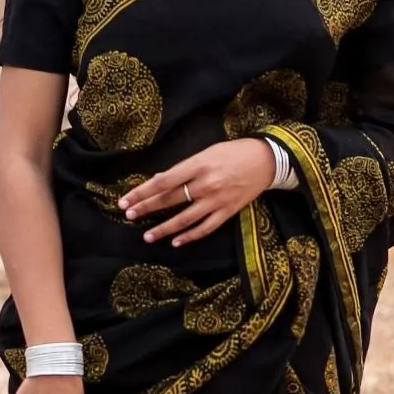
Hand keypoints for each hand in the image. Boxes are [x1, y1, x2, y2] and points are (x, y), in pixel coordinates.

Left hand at [120, 138, 276, 249]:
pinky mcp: (227, 212)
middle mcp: (206, 184)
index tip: (126, 200)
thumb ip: (184, 168)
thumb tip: (159, 181)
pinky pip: (205, 228)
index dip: (142, 192)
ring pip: (184, 219)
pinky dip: (189, 236)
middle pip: (169, 199)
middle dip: (146, 208)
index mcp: (198, 165)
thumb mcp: (206, 152)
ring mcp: (217, 201)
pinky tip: (175, 241)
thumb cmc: (234, 152)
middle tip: (129, 215)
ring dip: (163, 228)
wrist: (266, 160)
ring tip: (147, 236)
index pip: (163, 182)